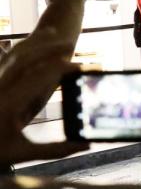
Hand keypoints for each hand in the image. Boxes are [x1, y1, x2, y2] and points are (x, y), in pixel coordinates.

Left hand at [0, 34, 88, 165]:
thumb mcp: (23, 154)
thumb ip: (55, 150)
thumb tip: (85, 145)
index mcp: (8, 105)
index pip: (38, 78)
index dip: (60, 69)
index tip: (79, 66)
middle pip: (25, 60)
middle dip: (48, 49)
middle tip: (69, 43)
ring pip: (12, 58)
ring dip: (32, 45)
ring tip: (50, 33)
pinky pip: (2, 62)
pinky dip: (14, 51)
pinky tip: (19, 44)